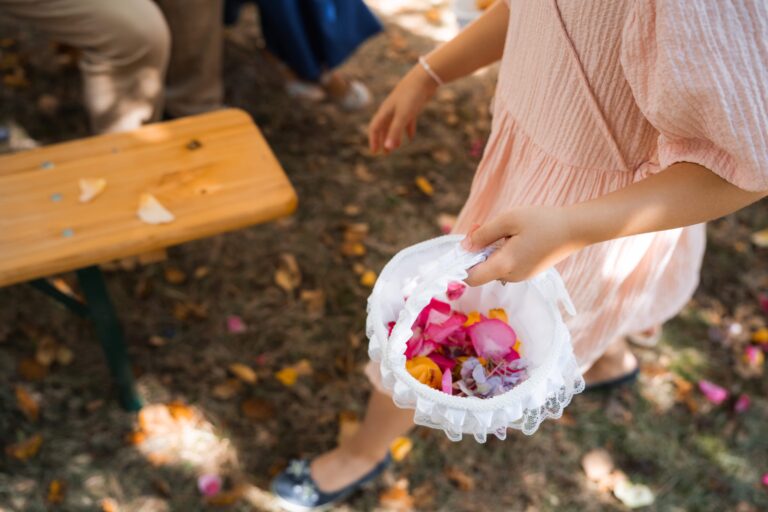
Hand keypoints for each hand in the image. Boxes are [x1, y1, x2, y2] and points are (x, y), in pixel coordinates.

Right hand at [368, 65, 437, 153]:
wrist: (424, 78)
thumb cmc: (411, 95)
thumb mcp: (403, 115)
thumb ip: (395, 132)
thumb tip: (388, 148)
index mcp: (385, 111)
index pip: (374, 128)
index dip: (373, 140)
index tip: (375, 152)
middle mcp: (391, 110)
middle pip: (383, 128)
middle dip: (383, 140)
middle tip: (384, 153)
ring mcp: (401, 108)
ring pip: (394, 125)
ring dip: (393, 136)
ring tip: (394, 148)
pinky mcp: (411, 107)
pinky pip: (407, 121)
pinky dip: (407, 130)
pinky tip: (410, 138)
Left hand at [462, 206, 585, 285]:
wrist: (576, 229)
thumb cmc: (542, 221)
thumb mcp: (508, 220)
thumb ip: (483, 234)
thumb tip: (464, 247)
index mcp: (505, 266)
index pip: (471, 278)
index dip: (462, 264)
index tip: (465, 245)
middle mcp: (511, 276)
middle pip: (481, 271)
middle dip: (476, 251)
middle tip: (480, 226)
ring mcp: (522, 276)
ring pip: (494, 267)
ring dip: (489, 250)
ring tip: (500, 229)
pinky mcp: (529, 271)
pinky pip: (507, 265)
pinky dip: (502, 252)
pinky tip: (511, 236)